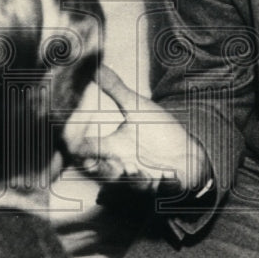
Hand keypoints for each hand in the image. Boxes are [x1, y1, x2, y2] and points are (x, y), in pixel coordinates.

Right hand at [71, 64, 208, 193]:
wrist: (188, 152)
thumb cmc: (159, 133)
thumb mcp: (137, 108)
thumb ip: (115, 89)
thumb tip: (96, 66)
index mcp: (113, 148)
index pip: (86, 150)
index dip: (75, 146)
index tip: (70, 140)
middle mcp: (124, 168)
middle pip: (105, 174)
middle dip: (104, 170)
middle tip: (106, 163)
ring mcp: (144, 181)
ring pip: (133, 187)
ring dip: (136, 181)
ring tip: (138, 171)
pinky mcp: (165, 189)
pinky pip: (163, 191)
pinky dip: (166, 185)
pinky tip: (169, 175)